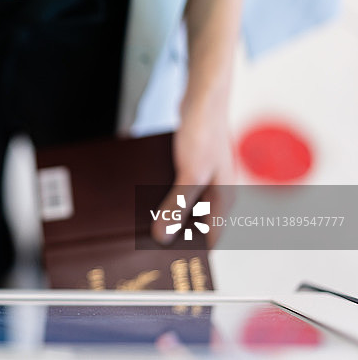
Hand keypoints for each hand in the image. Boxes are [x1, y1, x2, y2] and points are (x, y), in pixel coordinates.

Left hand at [152, 85, 234, 245]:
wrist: (202, 97)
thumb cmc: (204, 132)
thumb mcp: (190, 173)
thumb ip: (177, 205)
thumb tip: (163, 236)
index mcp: (224, 199)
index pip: (209, 238)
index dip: (190, 251)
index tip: (167, 264)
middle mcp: (216, 192)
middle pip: (193, 223)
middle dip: (172, 232)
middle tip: (145, 244)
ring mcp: (203, 179)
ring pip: (181, 205)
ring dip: (162, 212)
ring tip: (138, 222)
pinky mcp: (189, 167)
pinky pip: (173, 187)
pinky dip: (158, 192)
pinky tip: (139, 195)